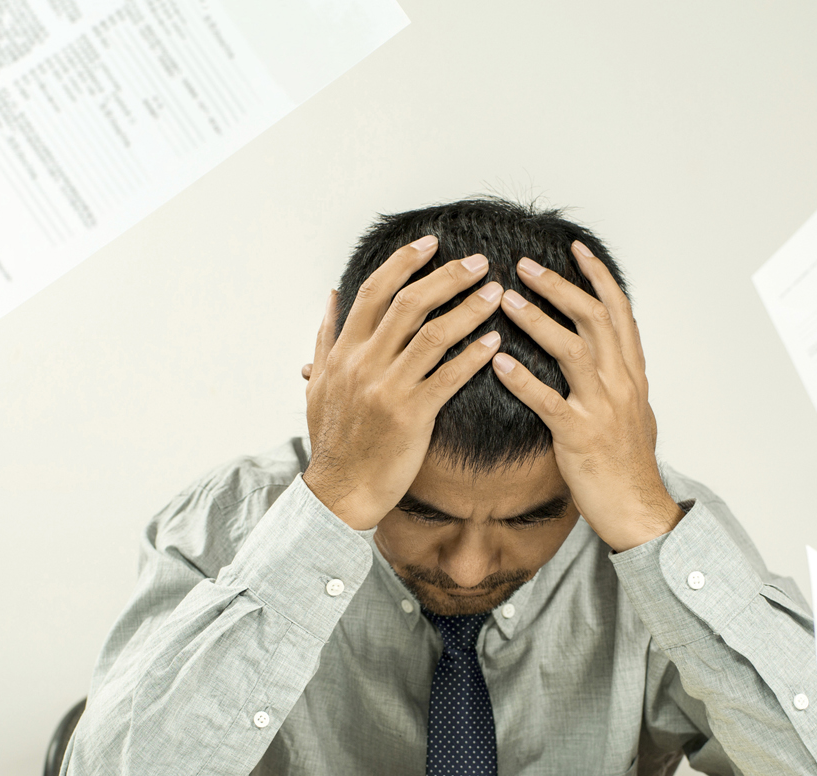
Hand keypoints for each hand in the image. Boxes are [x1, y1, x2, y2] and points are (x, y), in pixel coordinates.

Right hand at [302, 236, 504, 530]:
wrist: (338, 491)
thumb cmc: (333, 441)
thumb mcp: (319, 383)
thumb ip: (326, 336)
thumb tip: (332, 295)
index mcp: (344, 351)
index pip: (375, 291)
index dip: (404, 262)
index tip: (431, 243)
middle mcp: (364, 363)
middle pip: (408, 303)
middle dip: (446, 277)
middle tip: (477, 262)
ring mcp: (387, 389)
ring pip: (432, 335)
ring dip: (468, 310)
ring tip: (496, 294)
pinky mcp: (410, 417)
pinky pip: (448, 377)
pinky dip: (473, 356)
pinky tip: (495, 342)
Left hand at [491, 242, 681, 552]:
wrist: (638, 511)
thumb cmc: (629, 466)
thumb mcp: (635, 413)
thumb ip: (621, 380)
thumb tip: (613, 355)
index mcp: (633, 375)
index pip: (619, 312)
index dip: (598, 276)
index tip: (575, 248)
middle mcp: (622, 384)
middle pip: (594, 319)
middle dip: (560, 286)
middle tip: (525, 264)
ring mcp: (602, 409)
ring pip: (573, 350)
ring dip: (538, 320)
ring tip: (504, 300)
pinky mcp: (579, 437)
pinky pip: (548, 401)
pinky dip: (522, 379)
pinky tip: (497, 361)